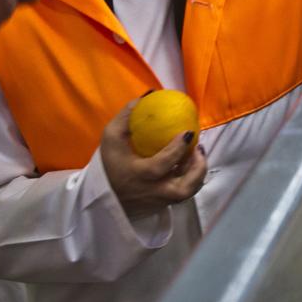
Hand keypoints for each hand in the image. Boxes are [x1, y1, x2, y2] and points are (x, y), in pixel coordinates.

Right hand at [100, 100, 207, 218]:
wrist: (103, 196)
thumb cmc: (109, 164)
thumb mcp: (111, 138)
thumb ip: (127, 116)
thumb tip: (147, 95)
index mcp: (139, 175)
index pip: (162, 164)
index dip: (178, 149)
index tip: (188, 132)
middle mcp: (152, 192)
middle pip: (183, 189)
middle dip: (197, 169)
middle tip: (199, 148)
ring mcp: (159, 202)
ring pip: (187, 193)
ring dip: (197, 174)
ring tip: (198, 155)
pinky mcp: (162, 206)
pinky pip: (183, 194)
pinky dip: (191, 180)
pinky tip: (190, 165)